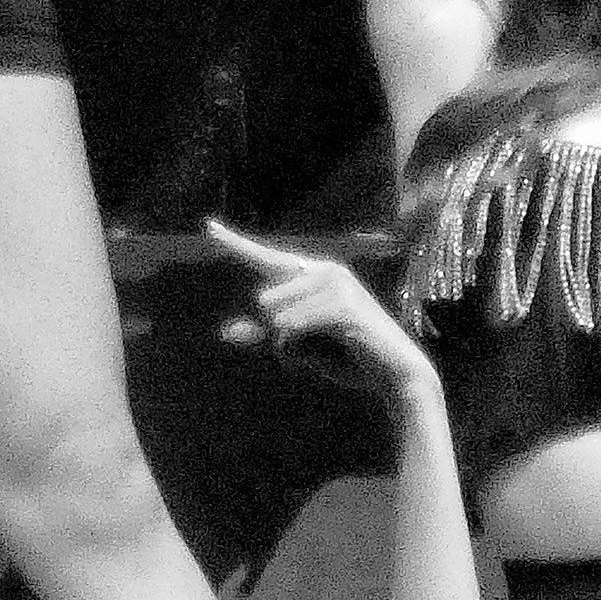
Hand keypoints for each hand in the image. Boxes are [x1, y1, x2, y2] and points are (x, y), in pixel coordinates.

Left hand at [208, 217, 439, 400]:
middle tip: (315, 343)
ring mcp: (335, 284)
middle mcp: (325, 270)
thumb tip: (224, 331)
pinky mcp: (340, 306)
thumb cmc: (345, 356)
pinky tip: (331, 350)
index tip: (208, 227)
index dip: (236, 244)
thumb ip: (263, 334)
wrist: (392, 372)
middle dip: (276, 334)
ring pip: (274, 319)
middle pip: (262, 301)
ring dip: (288, 345)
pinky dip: (298, 350)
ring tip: (326, 346)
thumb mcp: (296, 345)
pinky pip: (290, 330)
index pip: (267, 258)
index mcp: (314, 273)